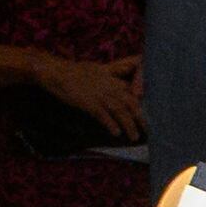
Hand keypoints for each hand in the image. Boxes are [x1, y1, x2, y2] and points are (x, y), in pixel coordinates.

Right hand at [28, 51, 143, 137]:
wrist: (55, 72)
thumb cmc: (77, 72)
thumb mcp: (100, 69)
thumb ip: (115, 74)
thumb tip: (126, 85)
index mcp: (114, 78)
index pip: (134, 89)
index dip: (144, 102)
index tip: (150, 112)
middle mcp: (110, 86)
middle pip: (132, 103)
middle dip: (141, 118)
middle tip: (149, 131)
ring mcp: (100, 94)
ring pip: (120, 111)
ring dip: (129, 125)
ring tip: (134, 137)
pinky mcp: (88, 102)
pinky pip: (102, 115)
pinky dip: (110, 124)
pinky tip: (116, 133)